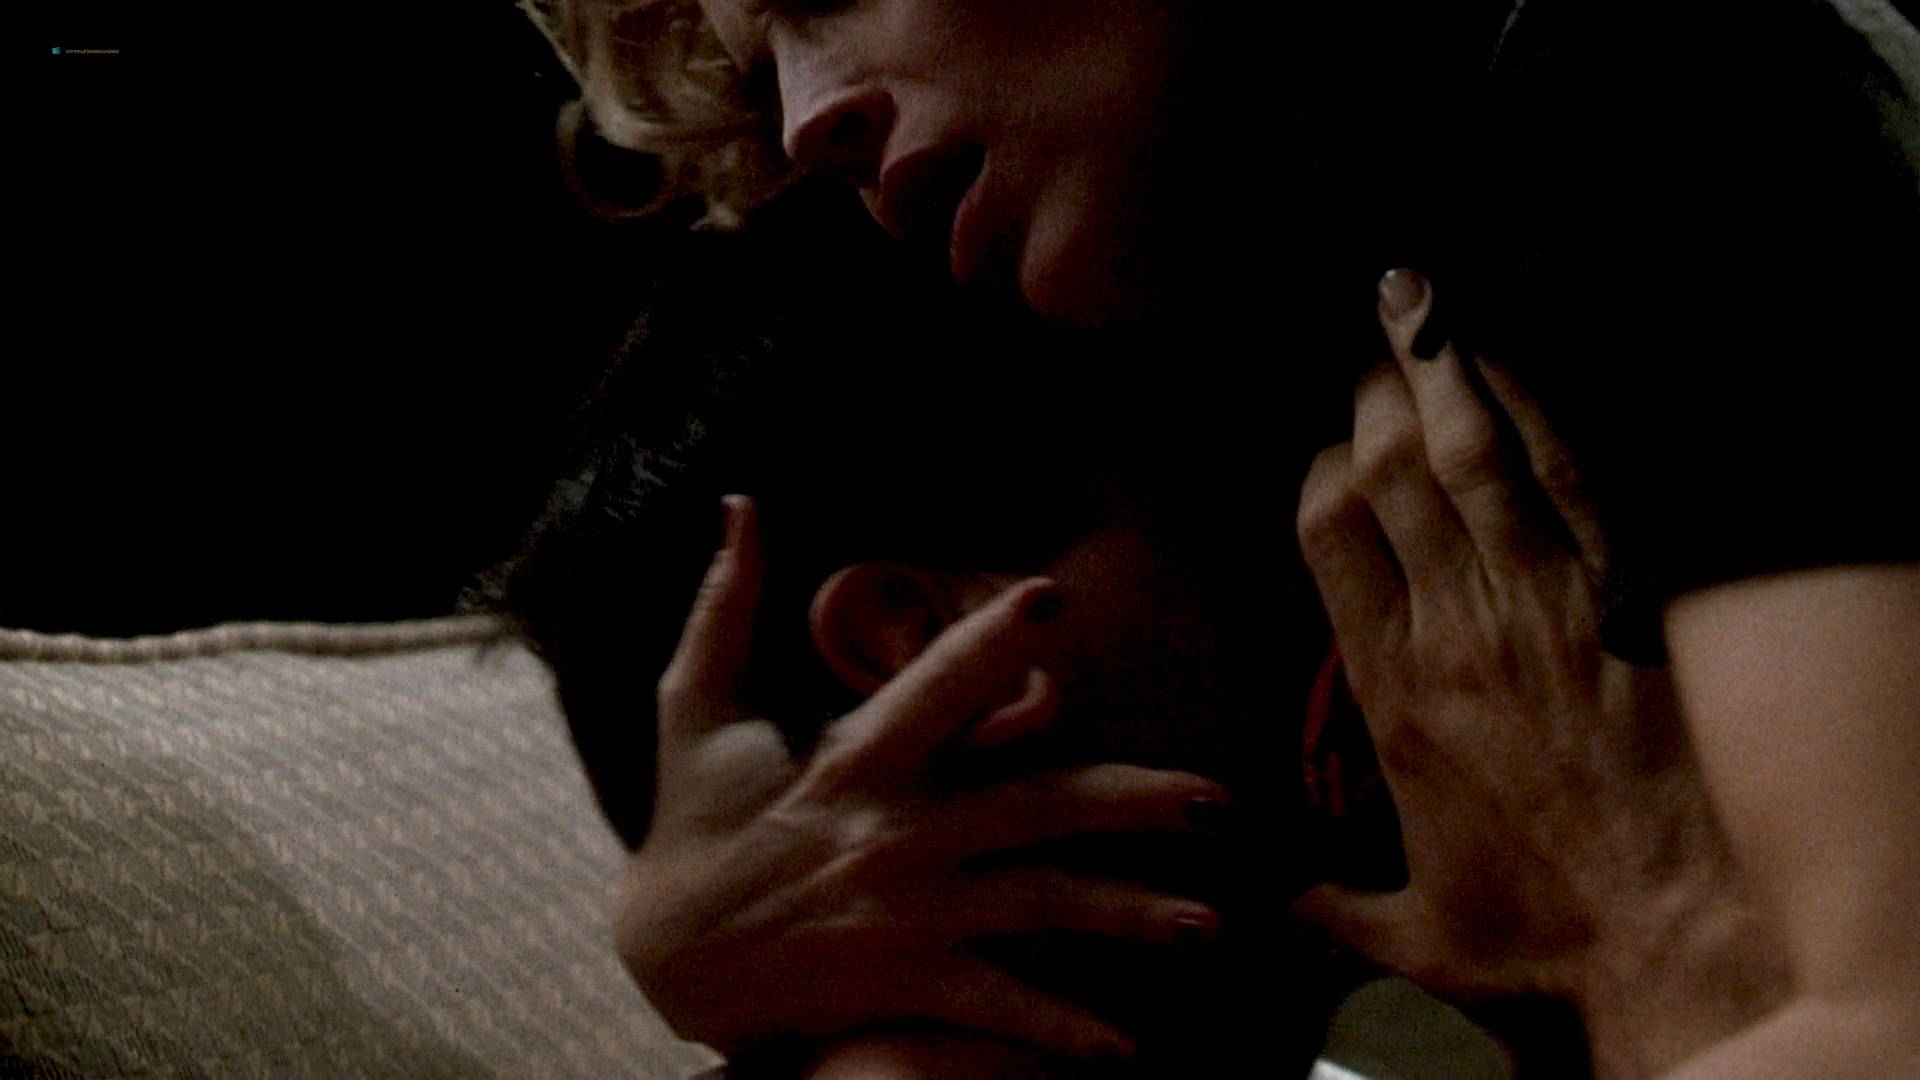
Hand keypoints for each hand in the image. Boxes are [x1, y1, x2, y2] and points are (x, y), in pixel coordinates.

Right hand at [616, 497, 1225, 1062]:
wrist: (663, 955)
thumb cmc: (690, 822)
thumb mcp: (694, 705)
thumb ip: (727, 604)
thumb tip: (740, 504)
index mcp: (857, 759)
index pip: (933, 685)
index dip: (991, 641)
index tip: (1054, 596)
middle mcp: (897, 834)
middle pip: (1034, 808)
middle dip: (1130, 800)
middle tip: (1218, 798)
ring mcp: (910, 913)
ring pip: (1039, 906)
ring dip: (1129, 916)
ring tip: (1208, 924)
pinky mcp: (905, 981)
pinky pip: (996, 1006)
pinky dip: (1058, 1031)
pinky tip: (1123, 1048)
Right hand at [1291, 271, 1785, 1074]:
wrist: (1672, 936)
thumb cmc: (1544, 938)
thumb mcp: (1417, 934)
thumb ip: (1333, 908)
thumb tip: (1266, 907)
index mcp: (1387, 693)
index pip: (1326, 535)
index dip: (1323, 469)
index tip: (1330, 449)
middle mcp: (1449, 631)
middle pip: (1388, 474)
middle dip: (1372, 394)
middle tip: (1370, 346)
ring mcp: (1536, 606)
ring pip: (1469, 457)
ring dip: (1439, 372)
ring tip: (1416, 302)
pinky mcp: (1619, 600)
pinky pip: (1569, 479)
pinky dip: (1536, 410)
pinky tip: (1512, 362)